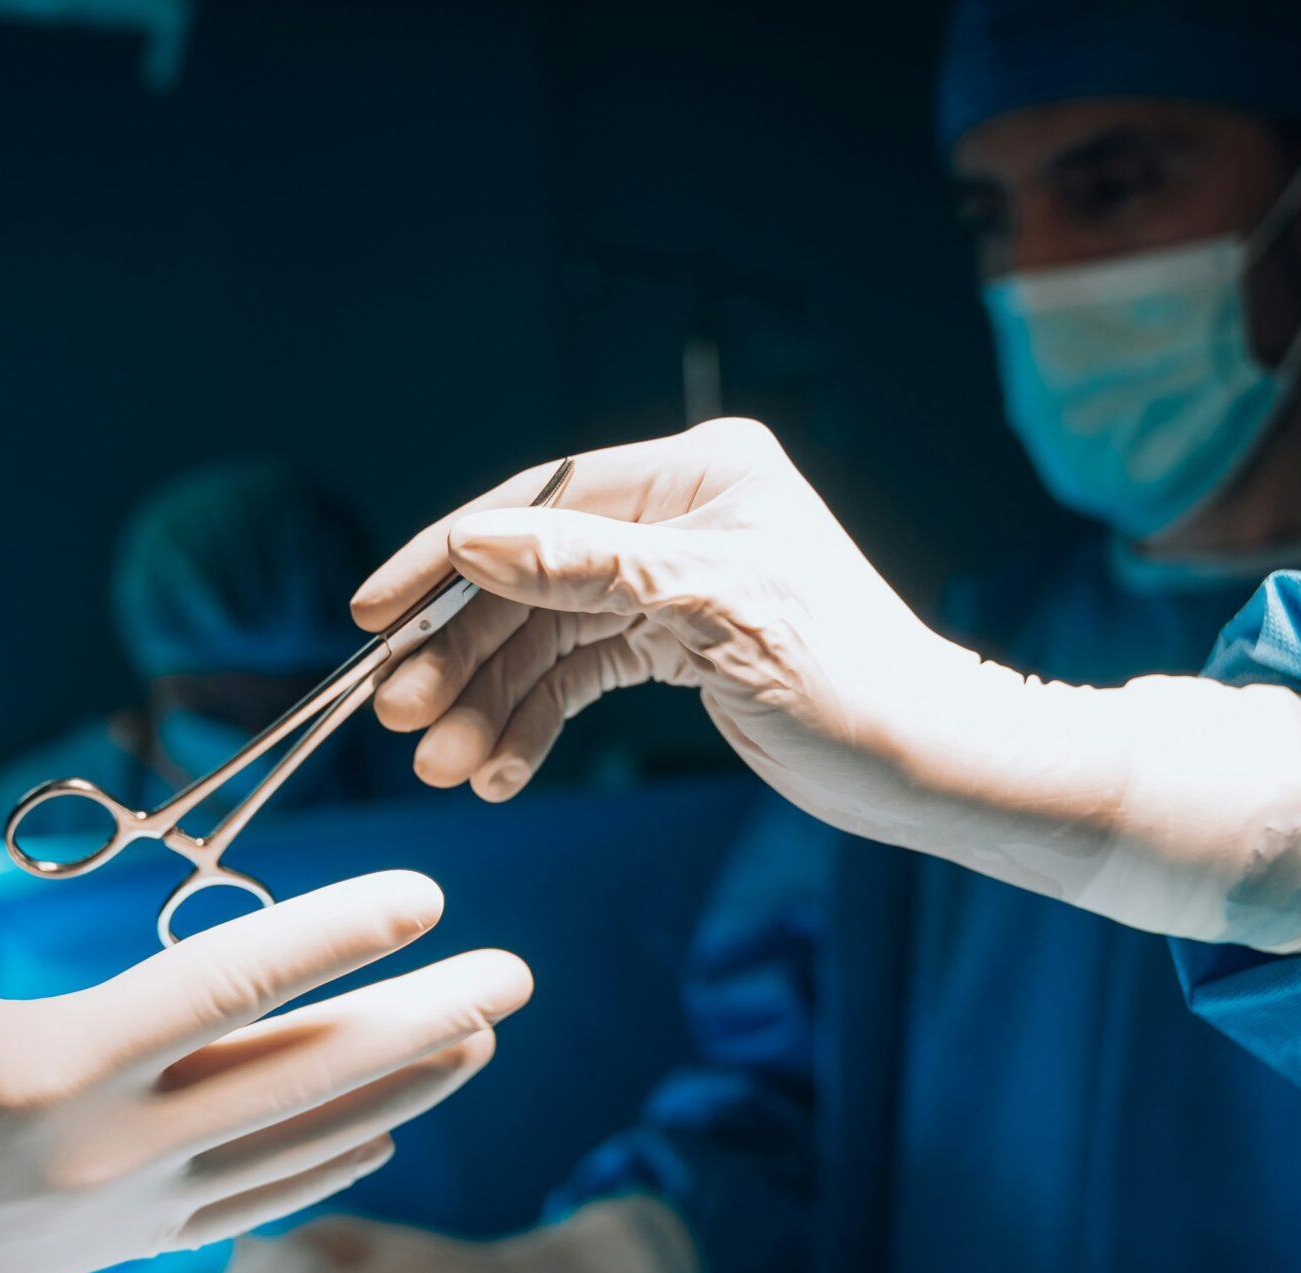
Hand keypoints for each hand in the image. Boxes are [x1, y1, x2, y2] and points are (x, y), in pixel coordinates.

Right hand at [0, 672, 531, 1272]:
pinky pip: (243, 1212)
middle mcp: (94, 1160)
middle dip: (421, 1024)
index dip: (335, 934)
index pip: (223, 991)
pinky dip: (320, 1168)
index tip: (432, 888)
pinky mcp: (93, 1258)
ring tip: (483, 1041)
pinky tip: (382, 1131)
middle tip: (521, 974)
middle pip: (297, 1087)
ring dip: (397, 1095)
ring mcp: (103, 1224)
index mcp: (40, 1072)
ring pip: (289, 1156)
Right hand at [354, 418, 974, 851]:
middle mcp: (679, 517)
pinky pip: (576, 678)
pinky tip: (497, 771)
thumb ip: (584, 571)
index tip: (376, 618)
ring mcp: (673, 583)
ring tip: (445, 765)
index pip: (541, 503)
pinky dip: (532, 724)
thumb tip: (472, 542)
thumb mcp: (709, 614)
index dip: (448, 560)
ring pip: (544, 637)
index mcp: (698, 473)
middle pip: (530, 576)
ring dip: (488, 701)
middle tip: (403, 720)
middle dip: (464, 653)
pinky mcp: (674, 646)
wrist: (924, 765)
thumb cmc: (845, 678)